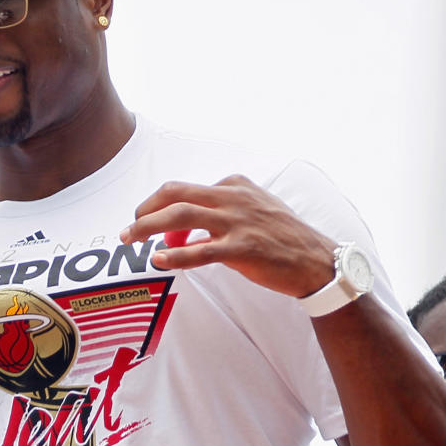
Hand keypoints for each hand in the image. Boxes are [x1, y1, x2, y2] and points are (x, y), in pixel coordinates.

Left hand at [119, 177, 336, 296]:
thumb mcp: (253, 209)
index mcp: (234, 185)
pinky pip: (201, 251)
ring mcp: (238, 222)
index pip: (185, 189)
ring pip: (181, 217)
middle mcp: (233, 198)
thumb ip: (219, 211)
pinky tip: (159, 259)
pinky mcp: (243, 249)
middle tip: (129, 228)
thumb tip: (181, 228)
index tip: (152, 226)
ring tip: (130, 240)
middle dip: (145, 209)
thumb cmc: (282, 238)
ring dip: (148, 227)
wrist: (317, 260)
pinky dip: (176, 254)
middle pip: (175, 194)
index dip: (162, 207)